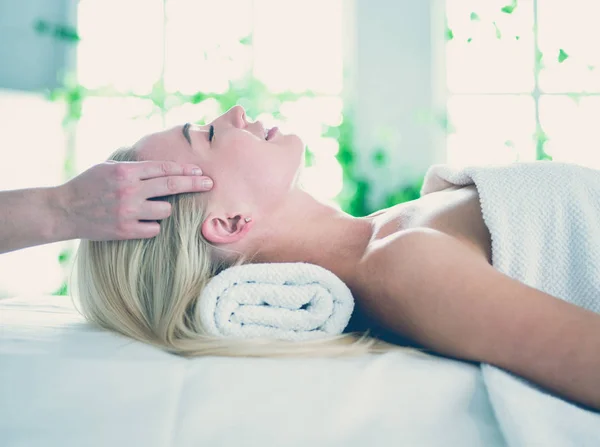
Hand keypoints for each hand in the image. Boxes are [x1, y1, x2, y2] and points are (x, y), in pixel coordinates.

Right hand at [57, 160, 213, 239]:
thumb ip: (136, 167)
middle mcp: (129, 191)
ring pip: (165, 210)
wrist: (64, 210)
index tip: (200, 171)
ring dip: (164, 208)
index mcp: (126, 172)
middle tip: (210, 183)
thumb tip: (166, 166)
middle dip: (195, 184)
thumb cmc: (89, 185)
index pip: (164, 168)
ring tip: (148, 207)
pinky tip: (140, 221)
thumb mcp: (110, 167)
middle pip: (172, 186)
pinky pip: (154, 229)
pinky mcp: (125, 231)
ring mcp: (128, 212)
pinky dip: (152, 225)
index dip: (185, 170)